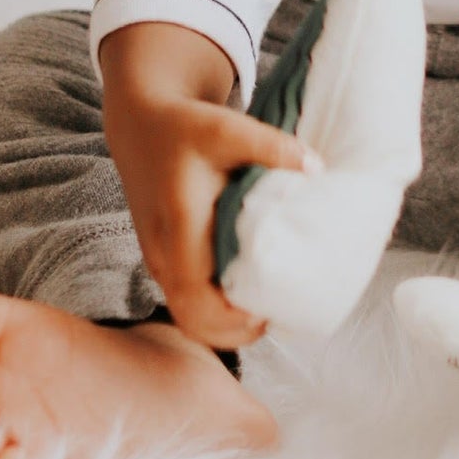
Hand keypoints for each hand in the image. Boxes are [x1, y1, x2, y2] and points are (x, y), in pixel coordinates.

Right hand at [104, 66, 319, 350]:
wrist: (141, 125)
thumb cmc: (184, 127)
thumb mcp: (225, 127)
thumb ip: (271, 146)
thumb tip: (317, 168)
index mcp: (178, 228)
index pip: (195, 298)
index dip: (230, 319)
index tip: (264, 312)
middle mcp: (164, 255)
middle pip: (192, 322)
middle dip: (235, 332)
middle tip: (275, 315)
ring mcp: (161, 262)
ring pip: (190, 316)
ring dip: (227, 324)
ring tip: (267, 306)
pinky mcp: (166, 261)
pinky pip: (190, 301)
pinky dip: (218, 309)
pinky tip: (249, 293)